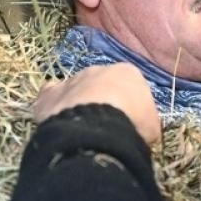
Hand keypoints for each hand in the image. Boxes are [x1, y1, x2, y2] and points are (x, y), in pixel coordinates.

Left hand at [33, 63, 161, 149]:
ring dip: (77, 105)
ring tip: (81, 131)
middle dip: (101, 103)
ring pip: (74, 90)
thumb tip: (142, 131)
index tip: (128, 124)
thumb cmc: (132, 123)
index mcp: (127, 73)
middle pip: (100, 85)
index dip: (128, 107)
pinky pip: (49, 97)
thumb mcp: (151, 126)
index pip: (129, 87)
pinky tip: (56, 122)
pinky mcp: (49, 95)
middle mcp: (97, 70)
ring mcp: (71, 80)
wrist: (98, 126)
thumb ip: (145, 123)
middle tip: (104, 128)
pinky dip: (52, 107)